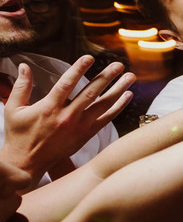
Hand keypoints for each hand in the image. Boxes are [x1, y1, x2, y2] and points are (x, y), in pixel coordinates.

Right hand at [2, 57, 133, 183]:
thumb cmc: (19, 135)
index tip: (90, 58)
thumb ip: (21, 86)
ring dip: (119, 89)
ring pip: (103, 105)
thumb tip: (24, 65)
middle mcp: (67, 117)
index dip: (79, 69)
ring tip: (130, 77)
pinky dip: (118, 107)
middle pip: (91, 93)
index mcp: (49, 108)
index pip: (66, 84)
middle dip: (107, 77)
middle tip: (119, 65)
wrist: (26, 163)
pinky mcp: (86, 135)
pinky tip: (128, 96)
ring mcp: (79, 127)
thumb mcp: (14, 109)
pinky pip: (106, 119)